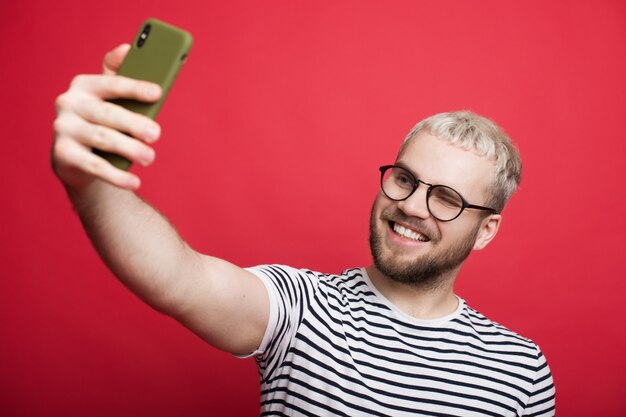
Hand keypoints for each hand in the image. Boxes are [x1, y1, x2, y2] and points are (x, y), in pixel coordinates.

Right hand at [52, 44, 162, 189]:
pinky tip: (134, 182)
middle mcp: (68, 103)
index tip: (158, 92)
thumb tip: (127, 48)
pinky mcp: (62, 155)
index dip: (134, 87)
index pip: (111, 83)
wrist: (79, 160)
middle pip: (107, 113)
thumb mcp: (111, 99)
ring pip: (102, 139)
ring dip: (129, 149)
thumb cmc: (104, 122)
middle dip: (134, 123)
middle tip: (157, 134)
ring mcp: (62, 129)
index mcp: (83, 85)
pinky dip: (116, 176)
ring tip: (150, 157)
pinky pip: (94, 166)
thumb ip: (120, 76)